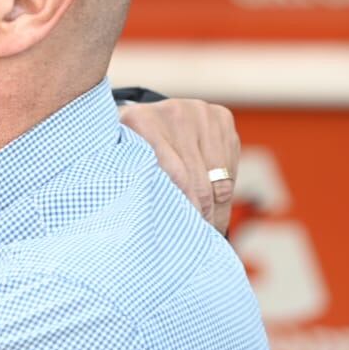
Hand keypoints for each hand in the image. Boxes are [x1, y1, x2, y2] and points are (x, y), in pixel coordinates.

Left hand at [118, 99, 239, 234]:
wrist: (143, 113)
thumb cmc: (127, 148)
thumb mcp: (117, 160)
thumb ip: (127, 180)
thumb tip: (142, 223)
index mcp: (141, 121)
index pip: (174, 175)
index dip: (185, 207)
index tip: (186, 231)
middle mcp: (173, 112)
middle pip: (199, 180)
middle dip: (202, 214)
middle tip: (200, 237)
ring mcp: (200, 113)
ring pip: (219, 177)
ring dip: (217, 208)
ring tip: (210, 228)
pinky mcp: (221, 118)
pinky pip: (231, 166)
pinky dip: (224, 191)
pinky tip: (215, 205)